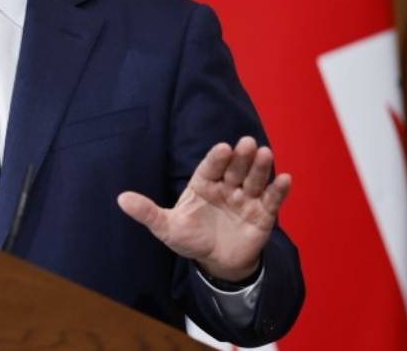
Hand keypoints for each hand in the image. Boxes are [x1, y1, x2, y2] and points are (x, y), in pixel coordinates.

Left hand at [117, 136, 290, 281]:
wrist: (216, 263)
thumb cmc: (191, 238)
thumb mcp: (167, 228)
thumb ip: (147, 213)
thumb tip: (121, 199)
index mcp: (203, 184)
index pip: (211, 167)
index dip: (217, 158)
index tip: (223, 148)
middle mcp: (227, 186)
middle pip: (235, 169)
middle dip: (241, 157)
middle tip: (248, 144)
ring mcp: (246, 198)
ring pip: (255, 179)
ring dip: (261, 167)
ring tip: (266, 154)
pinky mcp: (263, 214)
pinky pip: (272, 200)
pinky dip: (279, 190)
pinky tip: (285, 179)